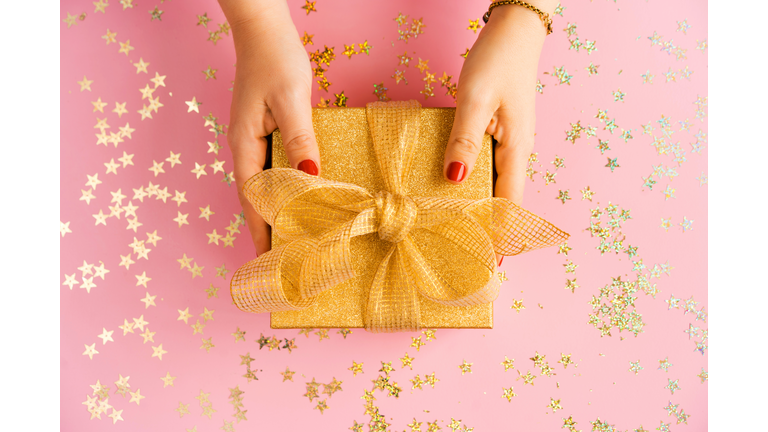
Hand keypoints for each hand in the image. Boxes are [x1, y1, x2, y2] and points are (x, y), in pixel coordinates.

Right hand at [219, 0, 320, 256]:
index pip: (253, 200)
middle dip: (270, 229)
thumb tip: (310, 174)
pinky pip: (275, 170)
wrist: (263, 31)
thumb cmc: (275, 60)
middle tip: (289, 259)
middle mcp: (245, 148)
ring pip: (266, 186)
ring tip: (298, 239)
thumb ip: (299, 137)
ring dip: (279, 212)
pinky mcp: (266, 133)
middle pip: (257, 199)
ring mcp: (254, 141)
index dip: (262, 231)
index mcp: (244, 145)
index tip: (271, 261)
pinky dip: (287, 189)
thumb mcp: (290, 99)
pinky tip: (302, 198)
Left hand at [443, 3, 553, 265]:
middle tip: (465, 256)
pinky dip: (472, 184)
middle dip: (488, 229)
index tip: (491, 265)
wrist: (514, 32)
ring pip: (493, 185)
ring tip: (456, 233)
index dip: (500, 235)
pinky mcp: (496, 133)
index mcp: (517, 150)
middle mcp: (515, 152)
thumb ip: (464, 140)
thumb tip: (454, 180)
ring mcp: (507, 143)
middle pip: (502, 200)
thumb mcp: (475, 100)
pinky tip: (452, 190)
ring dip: (478, 208)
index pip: (509, 204)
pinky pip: (485, 167)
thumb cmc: (498, 62)